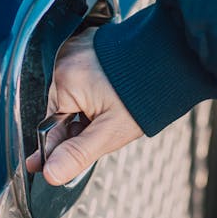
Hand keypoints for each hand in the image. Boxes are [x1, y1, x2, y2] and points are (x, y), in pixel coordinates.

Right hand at [25, 28, 143, 184]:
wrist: (171, 62)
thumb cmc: (144, 95)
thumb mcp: (110, 132)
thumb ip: (78, 153)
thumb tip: (51, 173)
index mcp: (65, 80)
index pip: (51, 125)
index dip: (58, 146)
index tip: (45, 163)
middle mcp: (65, 59)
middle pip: (62, 108)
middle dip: (79, 124)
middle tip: (105, 124)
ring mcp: (76, 48)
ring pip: (72, 93)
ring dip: (87, 107)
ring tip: (113, 106)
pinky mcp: (87, 44)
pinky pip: (81, 75)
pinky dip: (93, 88)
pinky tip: (112, 93)